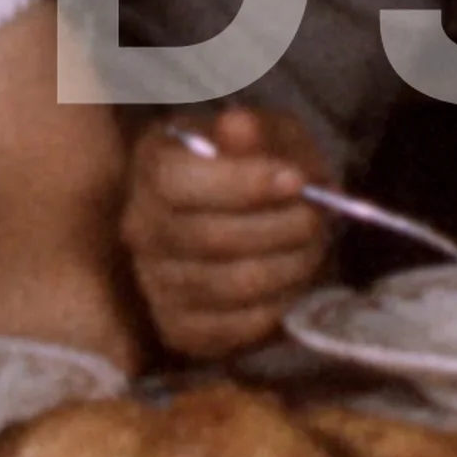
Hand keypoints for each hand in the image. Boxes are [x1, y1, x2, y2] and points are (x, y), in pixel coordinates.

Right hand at [120, 106, 335, 361]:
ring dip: (284, 269)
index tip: (296, 180)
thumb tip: (239, 126)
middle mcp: (140, 226)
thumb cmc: (264, 168)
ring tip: (312, 249)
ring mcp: (153, 282)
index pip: (176, 181)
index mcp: (152, 165)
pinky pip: (228, 331)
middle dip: (277, 229)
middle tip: (317, 219)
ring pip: (224, 286)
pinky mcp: (177, 328)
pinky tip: (292, 283)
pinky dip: (272, 309)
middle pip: (206, 238)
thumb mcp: (270, 136)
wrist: (260, 218)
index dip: (241, 184)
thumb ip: (257, 133)